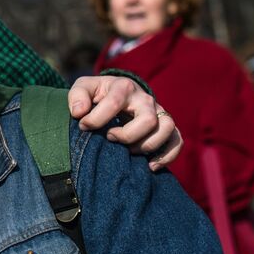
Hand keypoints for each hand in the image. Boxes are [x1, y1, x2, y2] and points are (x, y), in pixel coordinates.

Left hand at [67, 75, 182, 170]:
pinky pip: (177, 141)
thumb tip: (79, 113)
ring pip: (167, 129)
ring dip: (147, 145)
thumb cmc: (97, 93)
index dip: (96, 119)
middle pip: (148, 120)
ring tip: (128, 151)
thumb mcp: (83, 87)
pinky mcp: (165, 126)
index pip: (114, 103)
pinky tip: (150, 165)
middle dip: (126, 135)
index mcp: (124, 87)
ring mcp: (158, 112)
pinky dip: (167, 155)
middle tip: (110, 137)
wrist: (116, 93)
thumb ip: (77, 96)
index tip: (84, 126)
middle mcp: (145, 99)